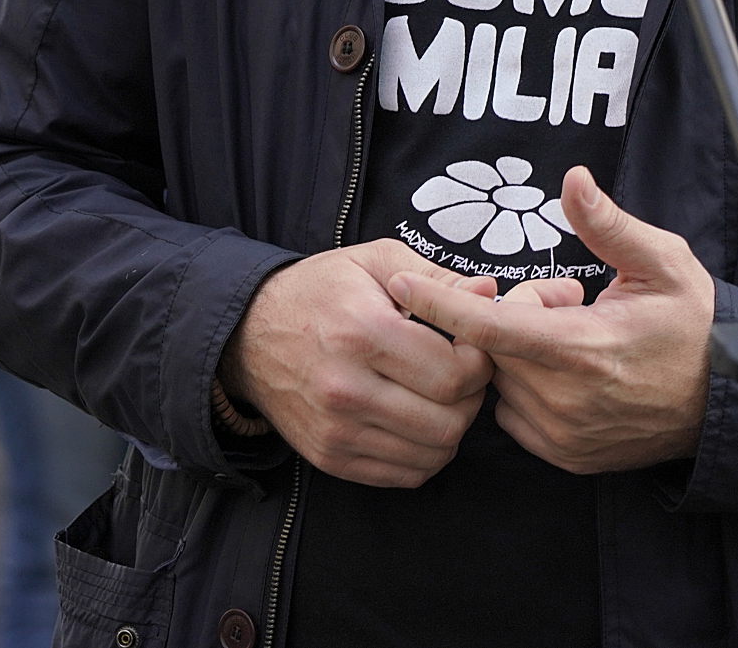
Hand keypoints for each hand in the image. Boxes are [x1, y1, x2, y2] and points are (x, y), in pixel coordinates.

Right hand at [221, 240, 495, 486]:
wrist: (247, 335)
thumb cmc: (321, 291)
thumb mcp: (375, 262)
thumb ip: (437, 279)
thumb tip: (490, 295)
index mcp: (362, 333)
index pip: (453, 375)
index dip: (478, 364)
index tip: (470, 348)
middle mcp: (346, 389)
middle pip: (448, 423)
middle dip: (470, 400)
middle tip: (461, 376)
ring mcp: (336, 430)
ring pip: (432, 455)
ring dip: (451, 429)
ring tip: (439, 397)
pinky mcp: (330, 457)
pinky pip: (404, 476)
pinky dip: (424, 454)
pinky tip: (415, 420)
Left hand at [385, 167, 712, 474]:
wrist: (722, 403)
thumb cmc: (691, 326)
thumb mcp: (663, 263)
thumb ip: (609, 225)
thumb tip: (573, 180)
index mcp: (581, 347)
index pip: (489, 327)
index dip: (439, 304)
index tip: (399, 284)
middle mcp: (564, 397)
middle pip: (493, 345)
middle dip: (516, 315)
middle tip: (568, 303)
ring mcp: (562, 433)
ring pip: (500, 380)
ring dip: (519, 355)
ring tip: (574, 342)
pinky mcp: (563, 455)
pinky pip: (513, 414)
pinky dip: (525, 389)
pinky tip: (569, 376)